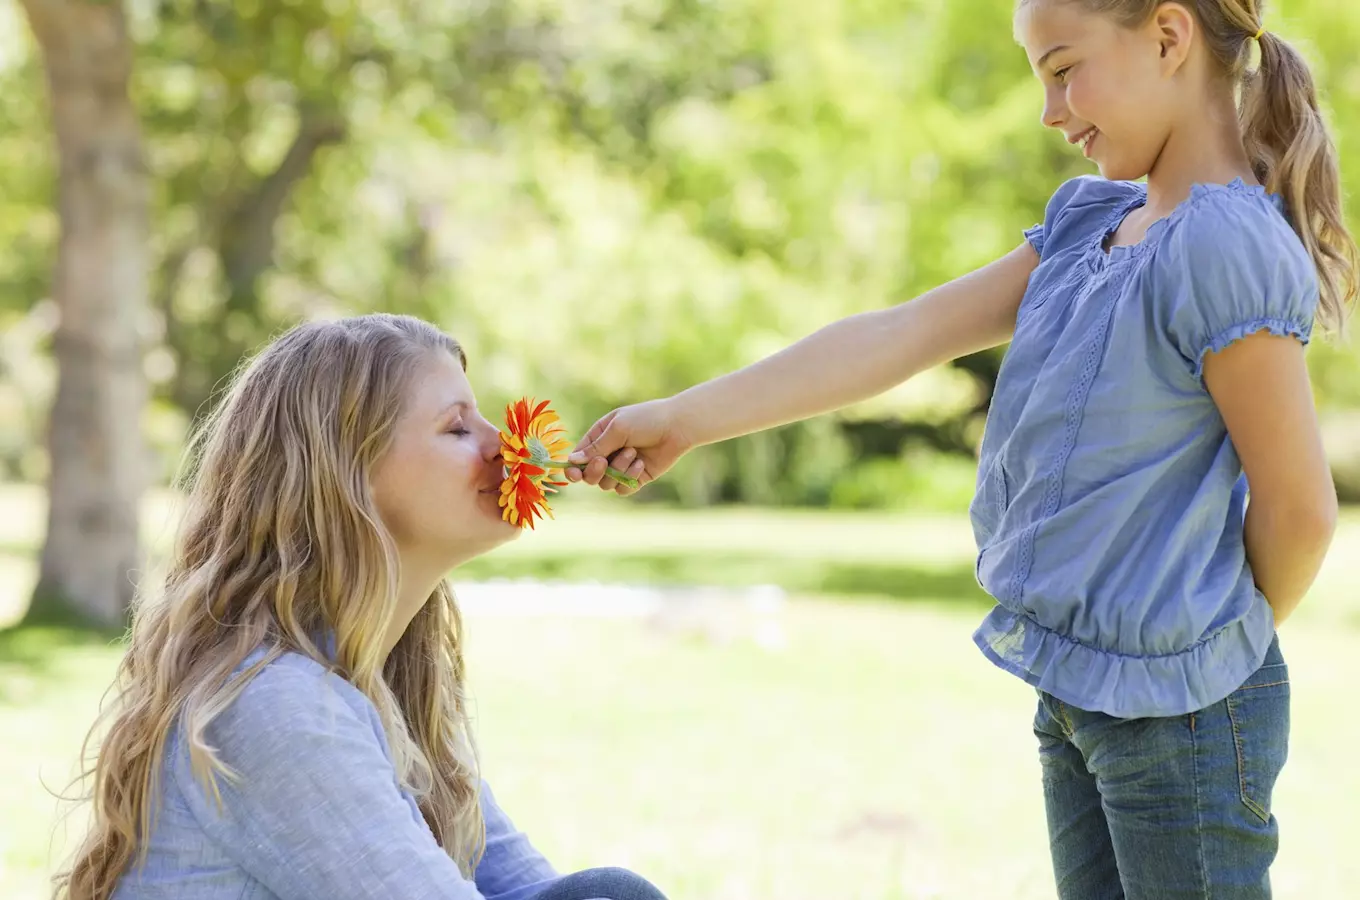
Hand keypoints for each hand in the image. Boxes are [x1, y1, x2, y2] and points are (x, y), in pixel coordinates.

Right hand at [565, 398, 694, 494]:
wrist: (677, 426)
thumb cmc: (646, 420)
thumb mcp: (618, 429)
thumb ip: (596, 448)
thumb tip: (572, 462)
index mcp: (599, 437)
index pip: (578, 458)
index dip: (573, 468)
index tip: (573, 473)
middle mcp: (608, 453)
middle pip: (589, 475)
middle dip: (594, 471)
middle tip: (604, 462)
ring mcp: (621, 467)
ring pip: (606, 484)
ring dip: (617, 470)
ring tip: (633, 453)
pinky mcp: (636, 478)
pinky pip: (623, 489)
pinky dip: (629, 478)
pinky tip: (641, 463)